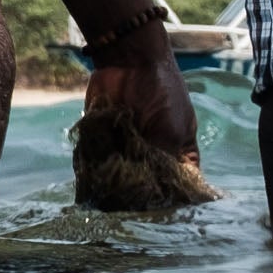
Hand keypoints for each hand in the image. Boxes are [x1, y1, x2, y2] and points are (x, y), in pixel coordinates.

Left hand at [73, 33, 215, 211]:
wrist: (128, 59)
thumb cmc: (161, 91)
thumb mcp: (170, 131)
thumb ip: (163, 164)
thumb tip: (151, 196)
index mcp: (178, 152)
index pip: (178, 185)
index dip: (171, 199)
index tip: (161, 214)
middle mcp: (152, 154)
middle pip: (145, 186)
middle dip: (138, 195)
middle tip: (129, 206)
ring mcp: (126, 149)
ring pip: (119, 178)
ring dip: (114, 185)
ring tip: (109, 196)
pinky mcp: (101, 141)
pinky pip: (96, 164)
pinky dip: (95, 172)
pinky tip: (93, 180)